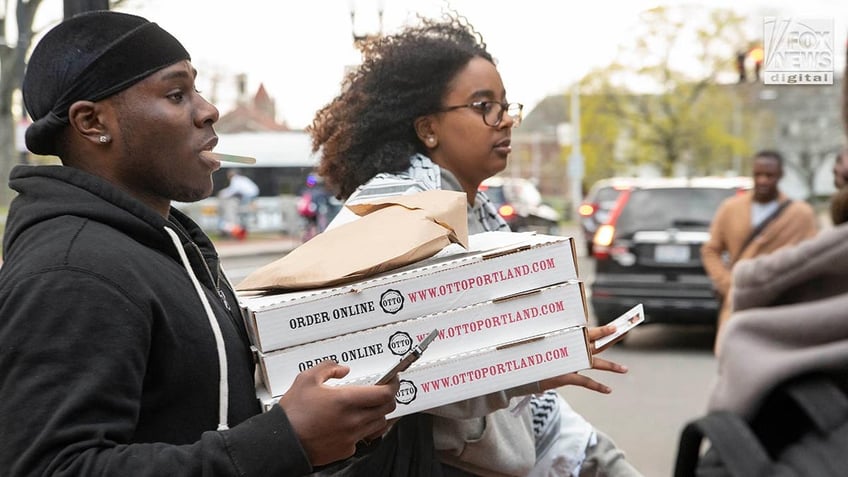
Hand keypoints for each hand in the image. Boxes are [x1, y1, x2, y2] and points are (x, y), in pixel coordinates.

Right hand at [277, 360, 398, 465]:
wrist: (283, 443)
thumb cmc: (292, 414)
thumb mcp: (306, 379)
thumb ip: (328, 367)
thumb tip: (342, 369)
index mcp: (346, 400)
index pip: (384, 393)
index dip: (393, 385)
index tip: (392, 380)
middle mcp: (353, 420)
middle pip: (387, 408)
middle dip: (387, 397)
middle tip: (380, 391)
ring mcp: (351, 437)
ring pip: (379, 424)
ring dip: (378, 413)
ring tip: (366, 406)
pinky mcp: (346, 450)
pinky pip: (364, 438)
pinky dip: (363, 429)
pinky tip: (352, 423)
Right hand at [537, 325, 627, 393]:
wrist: (520, 373)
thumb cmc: (534, 361)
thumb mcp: (548, 350)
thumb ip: (560, 346)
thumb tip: (570, 344)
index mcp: (567, 341)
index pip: (588, 334)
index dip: (603, 331)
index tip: (616, 327)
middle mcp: (570, 350)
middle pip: (596, 345)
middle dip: (612, 339)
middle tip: (626, 333)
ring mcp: (568, 363)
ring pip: (594, 363)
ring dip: (611, 366)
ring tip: (625, 369)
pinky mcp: (564, 377)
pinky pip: (585, 382)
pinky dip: (597, 387)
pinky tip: (609, 390)